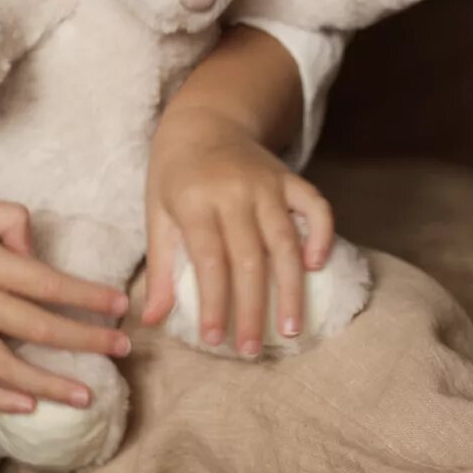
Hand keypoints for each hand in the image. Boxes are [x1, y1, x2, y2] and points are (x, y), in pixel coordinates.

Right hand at [0, 197, 130, 413]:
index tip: (120, 305)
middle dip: (87, 340)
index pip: (48, 284)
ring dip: (52, 384)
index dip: (88, 297)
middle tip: (123, 348)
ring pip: (10, 369)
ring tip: (87, 395)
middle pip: (40, 328)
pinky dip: (1, 399)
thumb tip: (36, 252)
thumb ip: (10, 220)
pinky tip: (30, 405)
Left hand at [142, 108, 333, 352]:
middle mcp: (234, 192)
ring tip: (292, 329)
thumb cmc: (175, 176)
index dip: (213, 303)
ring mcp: (266, 184)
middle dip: (252, 309)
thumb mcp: (157, 215)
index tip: (214, 339)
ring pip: (285, 241)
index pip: (209, 261)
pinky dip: (321, 235)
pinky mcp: (289, 178)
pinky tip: (317, 267)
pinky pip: (315, 206)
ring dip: (291, 288)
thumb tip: (150, 319)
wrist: (204, 122)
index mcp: (195, 201)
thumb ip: (160, 268)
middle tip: (250, 350)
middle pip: (249, 260)